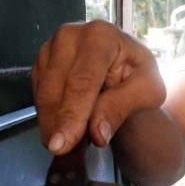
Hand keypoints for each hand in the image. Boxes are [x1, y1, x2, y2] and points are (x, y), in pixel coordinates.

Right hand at [31, 21, 166, 154]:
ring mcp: (51, 48)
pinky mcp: (40, 63)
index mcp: (100, 36)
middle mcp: (70, 35)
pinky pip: (37, 95)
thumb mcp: (147, 91)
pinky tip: (64, 126)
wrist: (125, 69)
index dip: (72, 115)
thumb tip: (97, 132)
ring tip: (69, 143)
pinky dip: (48, 115)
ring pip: (42, 94)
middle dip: (57, 123)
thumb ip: (121, 107)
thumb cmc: (138, 77)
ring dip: (52, 123)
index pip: (82, 81)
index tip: (64, 143)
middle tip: (62, 150)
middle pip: (56, 88)